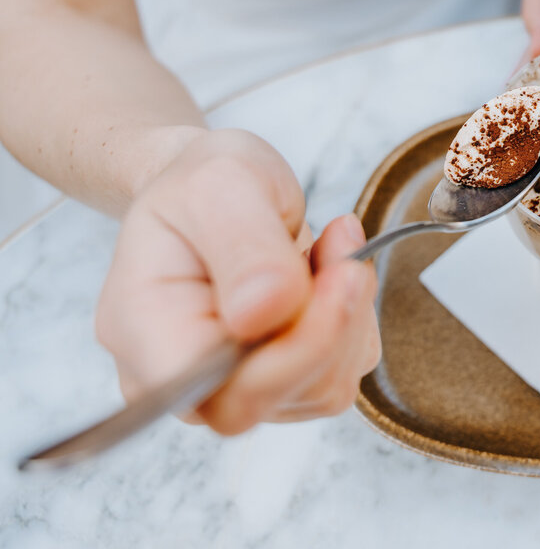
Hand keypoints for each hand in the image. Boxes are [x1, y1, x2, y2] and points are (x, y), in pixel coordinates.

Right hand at [95, 129, 380, 433]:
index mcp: (144, 333)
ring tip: (334, 244)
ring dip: (348, 312)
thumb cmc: (205, 185)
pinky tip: (334, 268)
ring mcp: (235, 386)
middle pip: (275, 396)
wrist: (220, 191)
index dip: (291, 352)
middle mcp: (183, 378)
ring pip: (322, 387)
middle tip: (344, 246)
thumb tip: (259, 317)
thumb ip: (242, 247)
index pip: (216, 392)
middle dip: (332, 322)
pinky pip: (342, 368)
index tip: (338, 274)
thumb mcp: (219, 185)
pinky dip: (354, 315)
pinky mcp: (284, 379)